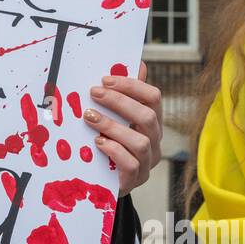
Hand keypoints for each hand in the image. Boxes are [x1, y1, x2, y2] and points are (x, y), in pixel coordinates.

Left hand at [83, 61, 162, 197]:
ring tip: (90, 119)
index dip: (131, 85)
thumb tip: (136, 62)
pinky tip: (98, 143)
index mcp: (152, 121)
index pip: (153, 97)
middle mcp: (155, 140)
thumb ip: (125, 93)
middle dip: (119, 102)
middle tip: (94, 93)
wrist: (104, 181)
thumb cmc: (110, 142)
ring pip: (141, 141)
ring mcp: (147, 162)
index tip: (104, 79)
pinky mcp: (136, 179)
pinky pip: (132, 164)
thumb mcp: (115, 117)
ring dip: (113, 126)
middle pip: (148, 116)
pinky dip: (114, 150)